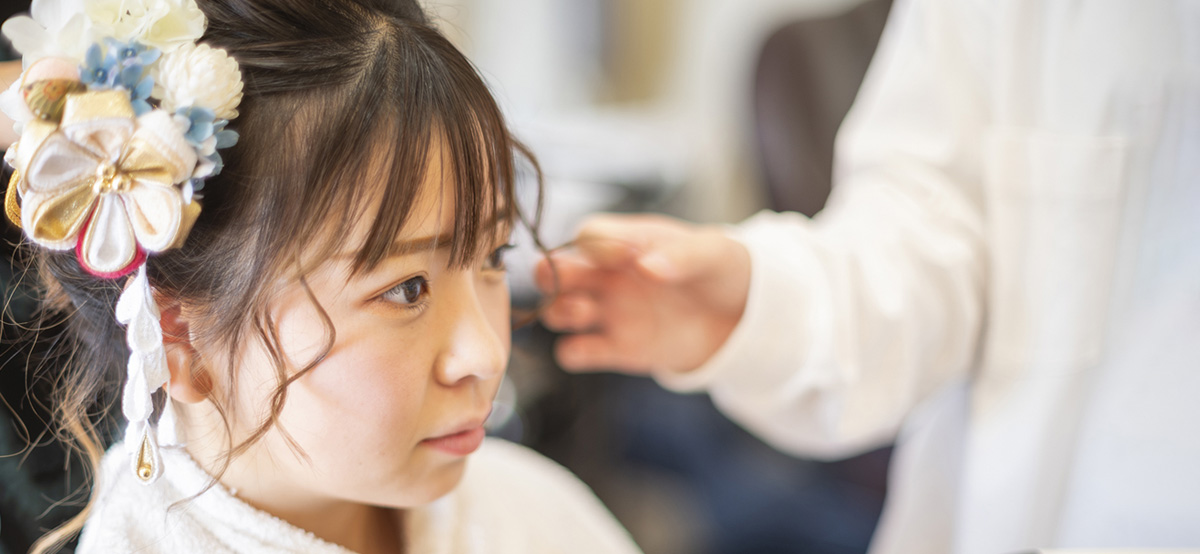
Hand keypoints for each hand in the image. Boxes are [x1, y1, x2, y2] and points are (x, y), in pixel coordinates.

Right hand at [535, 213, 750, 375]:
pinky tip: (592, 349)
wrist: (743, 319)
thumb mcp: (713, 254)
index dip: (595, 245)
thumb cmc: (724, 272)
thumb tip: (646, 266)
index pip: (588, 234)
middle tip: (569, 285)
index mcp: (629, 242)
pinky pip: (576, 352)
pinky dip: (573, 353)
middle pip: (555, 268)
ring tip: (586, 313)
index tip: (626, 258)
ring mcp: (610, 312)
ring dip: (560, 311)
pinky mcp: (617, 349)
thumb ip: (682, 256)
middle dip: (551, 275)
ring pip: (558, 310)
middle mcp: (610, 275)